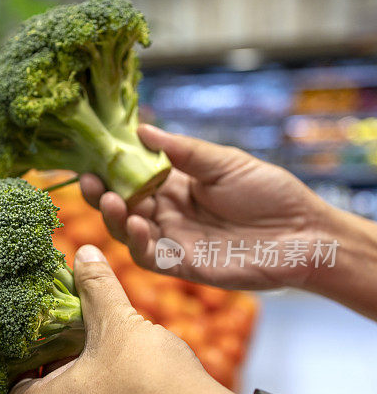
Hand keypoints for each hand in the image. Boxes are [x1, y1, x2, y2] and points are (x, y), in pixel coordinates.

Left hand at [5, 245, 240, 393]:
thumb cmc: (153, 382)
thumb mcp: (118, 324)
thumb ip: (96, 286)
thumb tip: (84, 252)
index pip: (9, 385)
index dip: (20, 354)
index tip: (37, 330)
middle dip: (52, 361)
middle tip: (67, 330)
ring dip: (76, 379)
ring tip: (95, 345)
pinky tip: (119, 371)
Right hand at [81, 125, 329, 288]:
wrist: (304, 233)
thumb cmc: (269, 192)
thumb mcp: (224, 162)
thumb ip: (183, 151)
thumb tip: (142, 128)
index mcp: (174, 186)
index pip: (131, 177)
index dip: (110, 169)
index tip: (94, 156)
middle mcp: (166, 214)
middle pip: (122, 206)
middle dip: (101, 194)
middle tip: (89, 181)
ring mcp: (172, 240)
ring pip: (128, 232)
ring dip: (114, 218)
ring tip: (109, 200)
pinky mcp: (182, 265)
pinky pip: (149, 257)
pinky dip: (138, 242)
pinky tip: (138, 225)